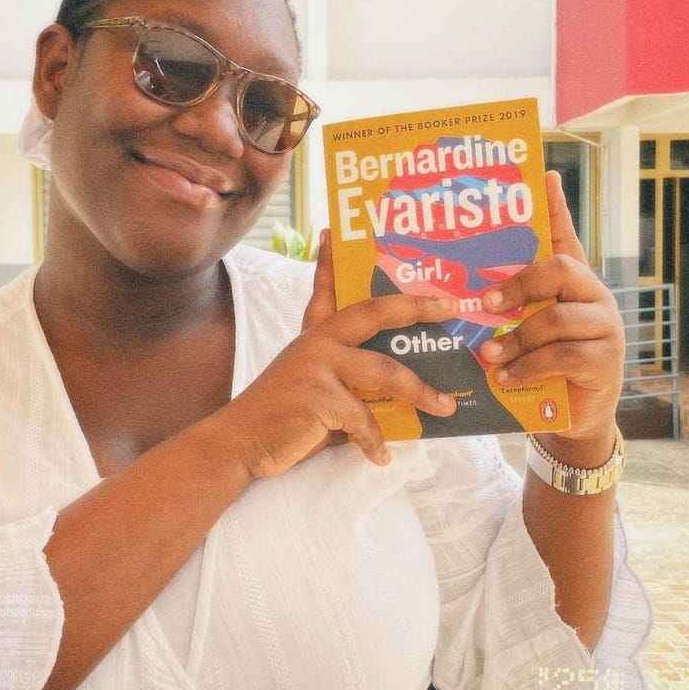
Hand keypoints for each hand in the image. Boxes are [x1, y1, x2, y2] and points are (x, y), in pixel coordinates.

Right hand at [222, 231, 459, 475]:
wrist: (238, 444)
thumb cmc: (279, 420)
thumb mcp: (312, 389)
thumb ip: (346, 383)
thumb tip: (395, 394)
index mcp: (314, 337)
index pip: (326, 290)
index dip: (331, 261)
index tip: (335, 233)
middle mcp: (317, 342)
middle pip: (375, 312)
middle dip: (416, 307)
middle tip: (449, 305)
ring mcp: (319, 366)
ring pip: (386, 371)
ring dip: (421, 393)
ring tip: (445, 408)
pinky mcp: (321, 397)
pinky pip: (365, 419)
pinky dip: (376, 442)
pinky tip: (381, 456)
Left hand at [477, 171, 625, 463]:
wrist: (571, 420)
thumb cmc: (540, 368)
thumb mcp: (522, 333)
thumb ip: (506, 309)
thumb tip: (466, 291)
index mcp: (572, 283)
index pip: (565, 237)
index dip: (556, 208)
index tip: (545, 176)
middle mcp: (594, 297)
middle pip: (559, 271)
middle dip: (518, 284)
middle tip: (487, 302)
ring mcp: (606, 328)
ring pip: (555, 320)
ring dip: (515, 338)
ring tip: (489, 355)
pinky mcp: (606, 362)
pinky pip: (562, 357)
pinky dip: (527, 367)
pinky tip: (505, 378)